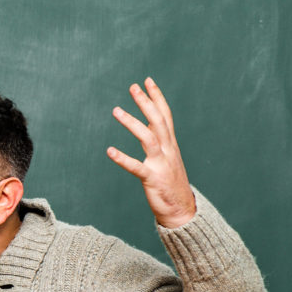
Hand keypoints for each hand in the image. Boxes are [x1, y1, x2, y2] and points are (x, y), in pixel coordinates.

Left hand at [107, 78, 196, 228]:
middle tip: (133, 86)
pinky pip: (136, 167)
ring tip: (116, 110)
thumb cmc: (171, 185)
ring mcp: (161, 164)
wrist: (182, 211)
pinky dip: (123, 159)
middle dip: (146, 102)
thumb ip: (160, 144)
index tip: (147, 80)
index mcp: (171, 145)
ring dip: (132, 123)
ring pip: (148, 138)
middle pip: (158, 121)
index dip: (157, 97)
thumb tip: (151, 129)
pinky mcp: (152, 179)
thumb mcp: (168, 160)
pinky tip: (109, 151)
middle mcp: (168, 151)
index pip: (165, 115)